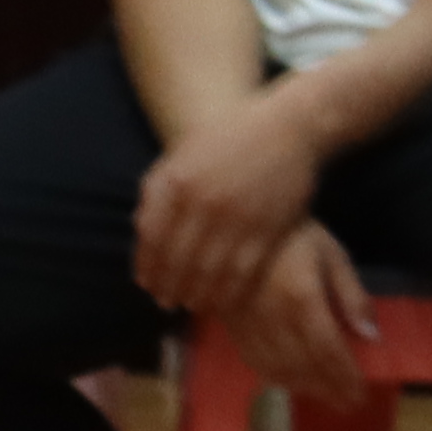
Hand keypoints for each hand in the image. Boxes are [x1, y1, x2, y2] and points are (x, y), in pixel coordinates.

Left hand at [130, 77, 331, 330]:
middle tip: (166, 302)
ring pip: (207, 273)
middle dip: (167, 287)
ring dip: (196, 295)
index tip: (146, 283)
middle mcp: (202, 202)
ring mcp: (236, 219)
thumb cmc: (233, 135)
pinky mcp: (267, 231)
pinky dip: (229, 293)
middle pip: (176, 260)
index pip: (151, 237)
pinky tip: (223, 300)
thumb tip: (140, 229)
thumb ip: (159, 187)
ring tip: (192, 304)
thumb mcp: (185, 151)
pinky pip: (242, 274)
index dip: (147, 266)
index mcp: (176, 180)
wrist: (291, 126)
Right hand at [238, 221, 383, 407]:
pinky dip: (277, 378)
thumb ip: (352, 296)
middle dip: (330, 389)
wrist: (235, 224)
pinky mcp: (234, 327)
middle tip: (350, 404)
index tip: (361, 394)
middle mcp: (275, 319)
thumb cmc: (295, 234)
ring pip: (280, 370)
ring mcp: (251, 325)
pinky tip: (291, 382)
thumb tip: (371, 336)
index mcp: (302, 299)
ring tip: (327, 396)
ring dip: (306, 388)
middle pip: (306, 367)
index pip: (329, 350)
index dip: (345, 377)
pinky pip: (255, 362)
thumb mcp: (333, 255)